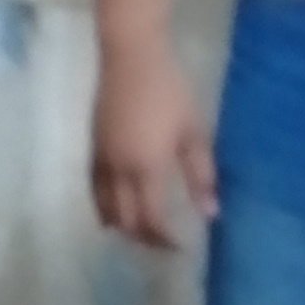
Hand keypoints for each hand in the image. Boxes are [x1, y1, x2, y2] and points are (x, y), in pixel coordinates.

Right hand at [93, 38, 217, 249]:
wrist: (130, 55)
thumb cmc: (169, 90)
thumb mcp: (193, 131)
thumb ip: (201, 174)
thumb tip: (211, 214)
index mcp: (146, 168)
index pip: (151, 220)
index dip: (164, 240)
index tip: (180, 248)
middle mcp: (119, 171)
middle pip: (126, 220)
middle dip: (144, 239)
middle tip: (162, 245)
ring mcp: (102, 160)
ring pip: (105, 208)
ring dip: (122, 227)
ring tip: (139, 233)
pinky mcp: (93, 147)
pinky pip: (94, 190)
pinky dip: (102, 208)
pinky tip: (112, 212)